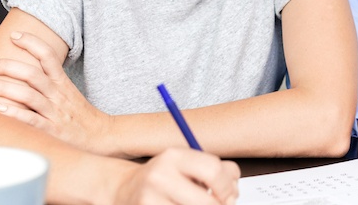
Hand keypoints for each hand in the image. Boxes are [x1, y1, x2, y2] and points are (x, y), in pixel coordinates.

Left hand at [0, 31, 117, 155]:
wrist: (101, 136)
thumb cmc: (81, 116)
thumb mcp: (69, 93)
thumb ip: (51, 82)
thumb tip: (26, 71)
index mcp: (62, 83)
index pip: (48, 56)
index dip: (32, 43)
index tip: (15, 35)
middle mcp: (58, 95)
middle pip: (33, 74)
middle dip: (9, 66)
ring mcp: (55, 112)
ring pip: (29, 95)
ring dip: (6, 88)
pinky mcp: (53, 130)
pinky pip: (32, 120)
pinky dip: (15, 113)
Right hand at [114, 149, 239, 204]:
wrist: (123, 190)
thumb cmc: (164, 178)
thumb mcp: (186, 164)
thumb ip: (215, 169)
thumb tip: (233, 190)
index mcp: (174, 156)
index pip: (213, 170)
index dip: (228, 187)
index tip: (229, 195)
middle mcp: (160, 177)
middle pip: (208, 202)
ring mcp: (150, 200)